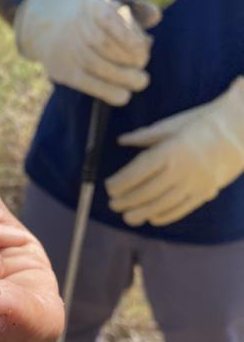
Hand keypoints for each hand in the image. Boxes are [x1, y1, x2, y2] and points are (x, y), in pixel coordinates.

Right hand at [13, 0, 160, 105]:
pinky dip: (109, 92)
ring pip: (97, 65)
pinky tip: (124, 95)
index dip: (129, 34)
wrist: (44, 26)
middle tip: (143, 62)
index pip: (109, 18)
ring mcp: (67, 50)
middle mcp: (74, 25)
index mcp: (89, 4)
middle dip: (130, 57)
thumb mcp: (106, 5)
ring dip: (124, 76)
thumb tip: (156, 16)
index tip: (144, 45)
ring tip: (141, 81)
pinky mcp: (64, 71)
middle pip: (104, 44)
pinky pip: (88, 84)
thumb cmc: (88, 18)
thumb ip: (134, 11)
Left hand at [106, 78, 243, 225]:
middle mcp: (182, 169)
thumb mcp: (173, 125)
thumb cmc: (202, 123)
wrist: (240, 130)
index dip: (121, 183)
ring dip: (141, 213)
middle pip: (147, 191)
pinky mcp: (205, 192)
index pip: (138, 172)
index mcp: (170, 150)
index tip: (109, 187)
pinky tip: (152, 218)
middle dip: (127, 200)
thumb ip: (146, 136)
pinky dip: (165, 216)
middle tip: (113, 205)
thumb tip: (122, 140)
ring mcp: (194, 183)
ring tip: (127, 217)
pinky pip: (181, 209)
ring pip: (162, 204)